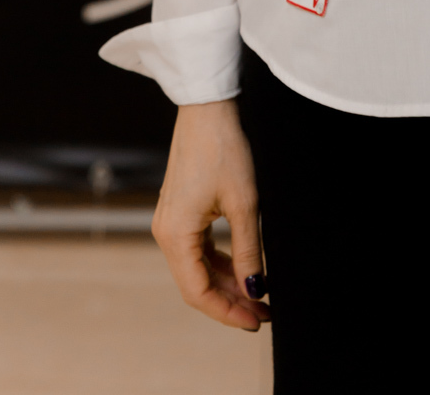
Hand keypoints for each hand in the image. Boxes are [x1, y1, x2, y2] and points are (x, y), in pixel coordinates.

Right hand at [151, 99, 269, 330]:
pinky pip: (198, 249)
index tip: (256, 321)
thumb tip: (254, 290)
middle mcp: (166, 232)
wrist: (207, 108)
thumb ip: (248, 252)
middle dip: (230, 301)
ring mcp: (171, 221)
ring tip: (259, 295)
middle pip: (196, 284)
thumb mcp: (244, 204)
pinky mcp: (180, 211)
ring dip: (227, 283)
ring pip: (198, 268)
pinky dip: (220, 263)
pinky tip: (244, 269)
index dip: (227, 312)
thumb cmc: (223, 149)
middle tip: (264, 313)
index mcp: (175, 235)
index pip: (198, 292)